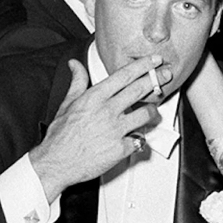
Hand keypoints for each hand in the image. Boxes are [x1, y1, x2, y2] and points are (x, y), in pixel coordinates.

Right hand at [30, 56, 169, 202]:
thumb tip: (75, 65)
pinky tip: (135, 138)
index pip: (124, 75)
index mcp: (95, 98)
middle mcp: (107, 111)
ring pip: (146, 114)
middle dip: (156, 79)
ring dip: (151, 112)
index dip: (143, 65)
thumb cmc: (61, 136)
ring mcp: (116, 130)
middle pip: (139, 90)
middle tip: (166, 75)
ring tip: (150, 112)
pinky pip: (140, 140)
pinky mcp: (121, 149)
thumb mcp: (67, 104)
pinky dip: (139, 139)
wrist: (56, 163)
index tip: (154, 60)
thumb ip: (77, 82)